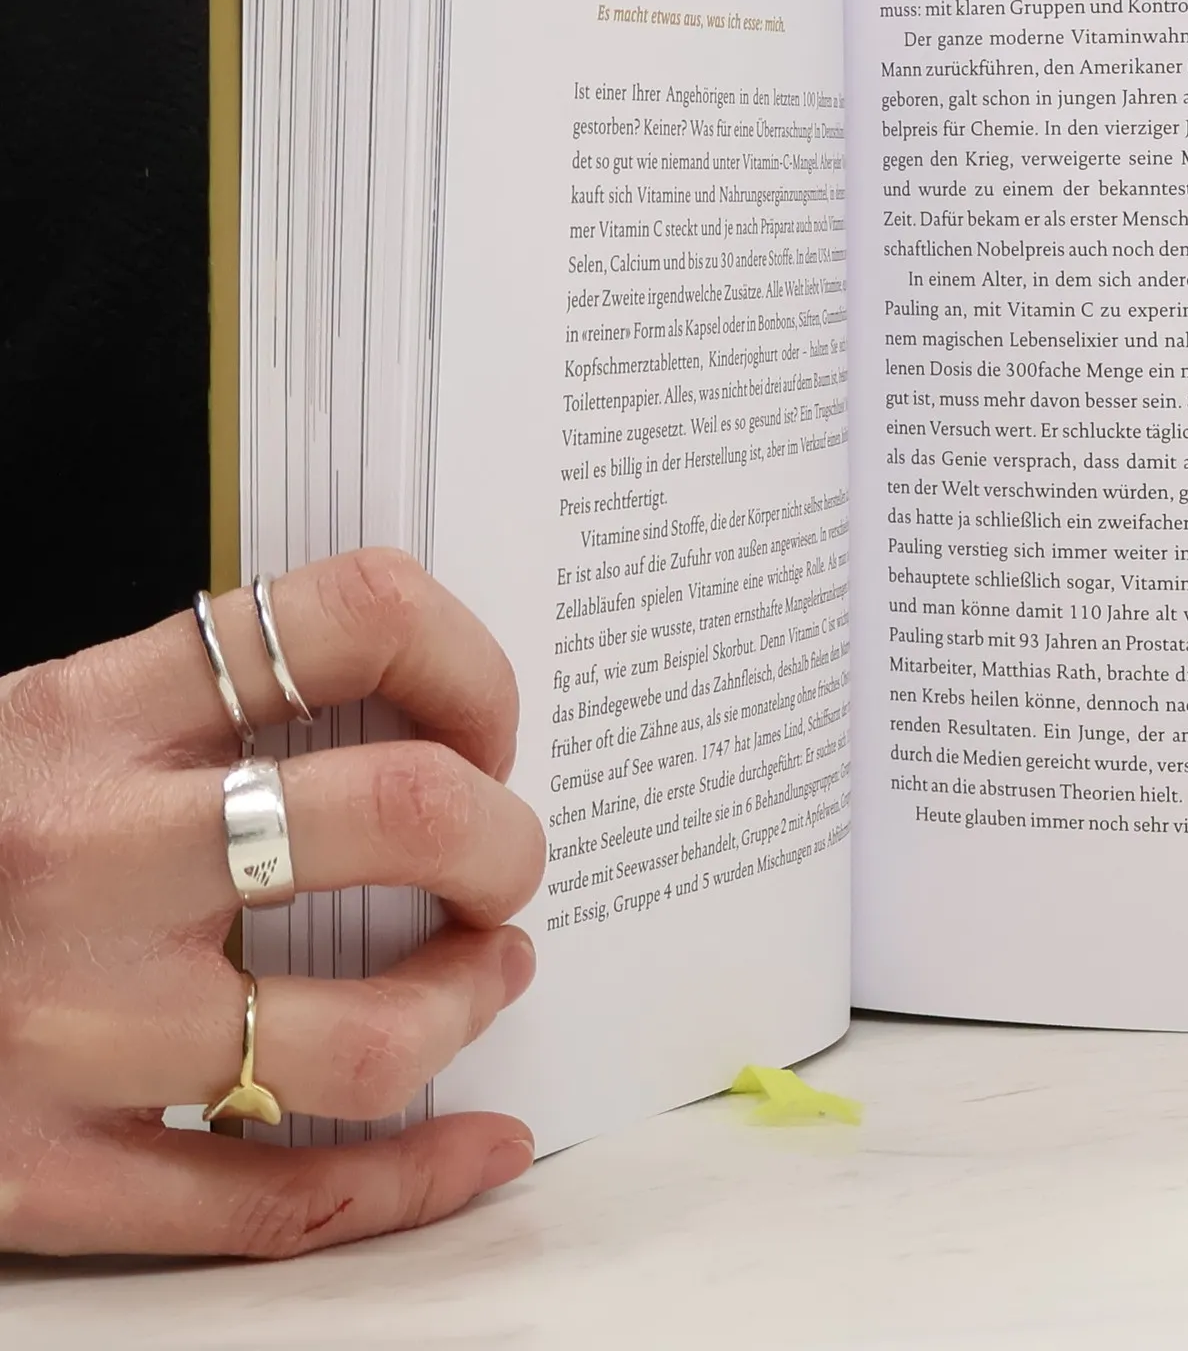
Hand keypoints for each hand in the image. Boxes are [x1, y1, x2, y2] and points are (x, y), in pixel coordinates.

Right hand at [0, 550, 546, 1257]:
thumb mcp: (26, 727)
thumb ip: (189, 707)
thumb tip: (410, 714)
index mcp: (82, 720)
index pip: (351, 620)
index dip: (468, 666)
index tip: (484, 724)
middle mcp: (82, 862)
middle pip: (400, 816)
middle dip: (503, 841)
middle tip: (503, 860)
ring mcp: (63, 1031)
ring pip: (366, 1037)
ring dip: (470, 1000)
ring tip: (483, 971)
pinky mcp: (36, 1175)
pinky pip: (276, 1203)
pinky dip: (413, 1177)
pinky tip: (478, 1140)